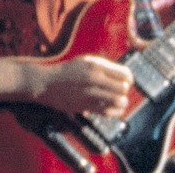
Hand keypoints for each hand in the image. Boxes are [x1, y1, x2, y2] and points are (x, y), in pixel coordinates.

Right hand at [0, 55, 133, 117]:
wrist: (45, 82)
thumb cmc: (67, 71)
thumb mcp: (86, 61)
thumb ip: (104, 67)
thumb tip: (124, 75)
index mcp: (96, 66)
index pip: (125, 73)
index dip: (129, 79)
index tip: (127, 82)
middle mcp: (94, 78)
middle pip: (123, 87)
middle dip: (125, 91)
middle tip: (122, 92)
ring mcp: (89, 92)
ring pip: (117, 100)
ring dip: (122, 102)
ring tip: (120, 101)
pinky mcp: (83, 105)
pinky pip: (106, 111)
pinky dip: (115, 111)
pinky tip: (115, 109)